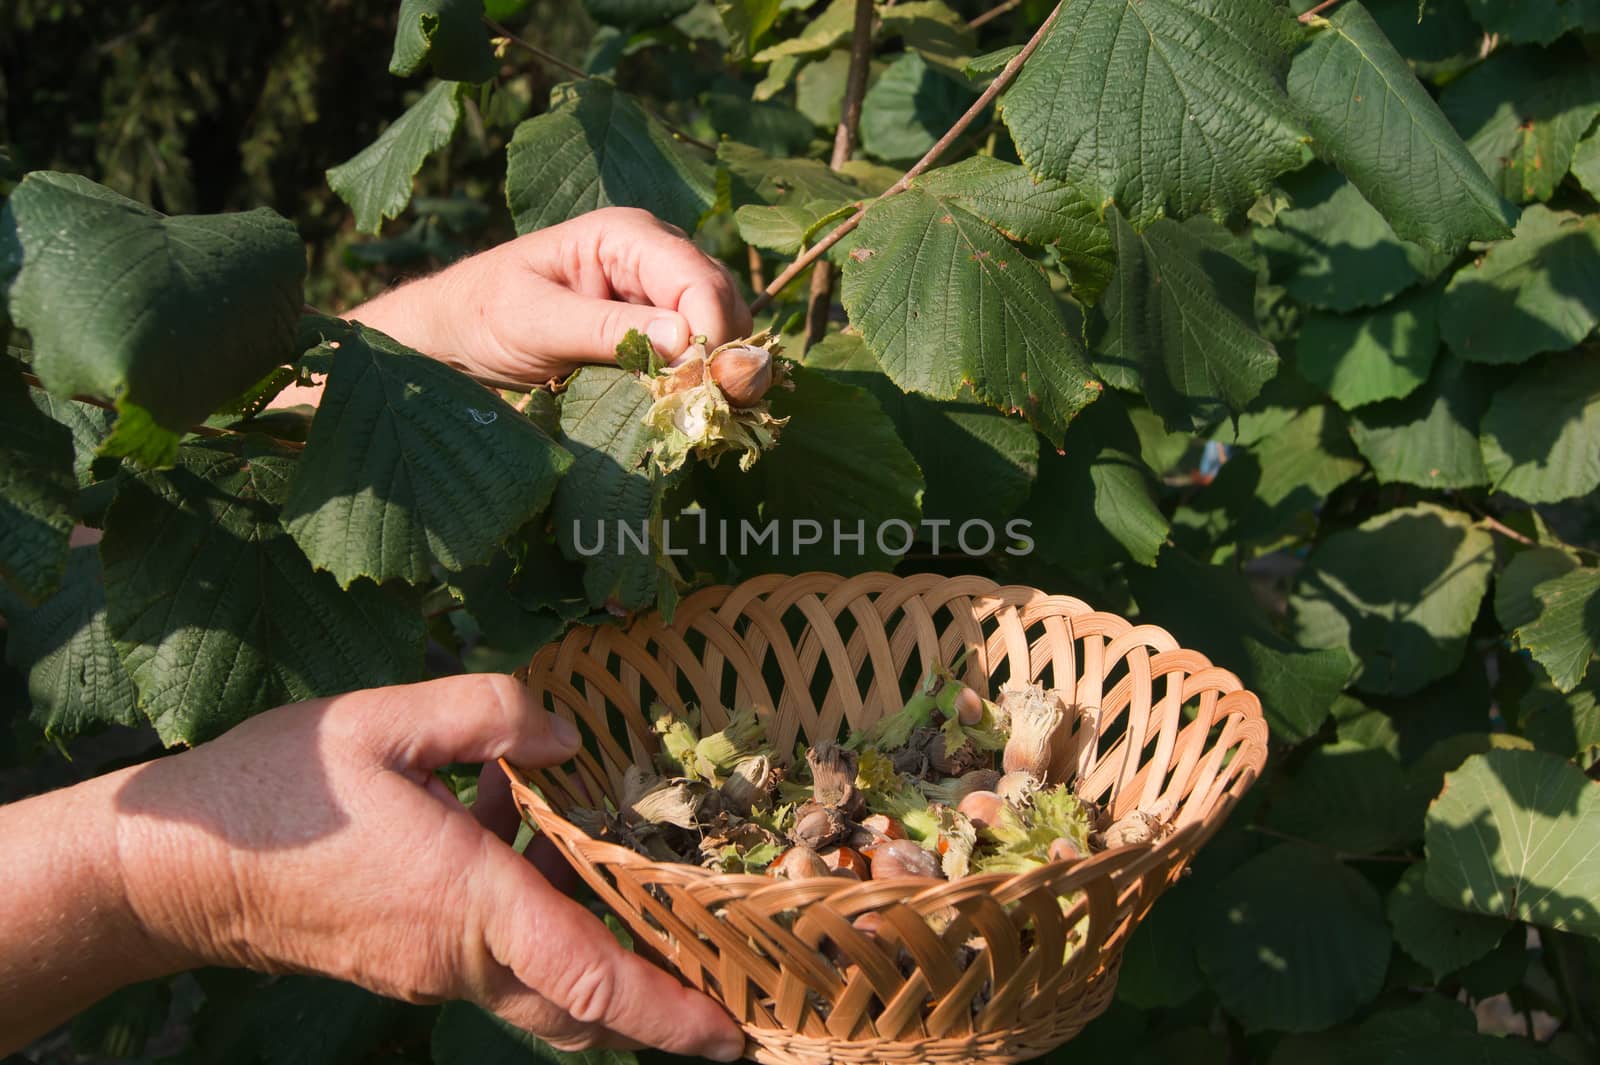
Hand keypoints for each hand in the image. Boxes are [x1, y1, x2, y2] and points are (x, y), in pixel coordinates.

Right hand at [111, 674, 745, 1057]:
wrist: (175, 866)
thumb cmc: (276, 792)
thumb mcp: (381, 721)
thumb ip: (487, 714)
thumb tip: (567, 737)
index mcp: (464, 902)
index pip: (587, 979)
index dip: (665, 1010)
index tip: (729, 1031)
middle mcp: (456, 956)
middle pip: (579, 1005)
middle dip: (651, 997)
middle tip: (715, 963)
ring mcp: (430, 969)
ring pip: (540, 980)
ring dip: (589, 937)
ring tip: (609, 858)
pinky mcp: (407, 961)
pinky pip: (496, 955)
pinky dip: (531, 912)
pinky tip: (508, 821)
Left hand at [352, 207, 752, 387]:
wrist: (455, 334)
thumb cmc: (483, 315)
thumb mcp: (537, 323)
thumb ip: (607, 330)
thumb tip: (685, 343)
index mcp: (626, 234)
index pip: (699, 280)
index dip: (712, 336)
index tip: (700, 391)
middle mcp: (655, 254)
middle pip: (724, 302)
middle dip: (727, 356)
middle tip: (712, 411)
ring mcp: (660, 290)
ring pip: (724, 328)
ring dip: (721, 373)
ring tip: (702, 414)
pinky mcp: (658, 326)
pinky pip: (703, 350)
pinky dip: (706, 381)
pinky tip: (690, 408)